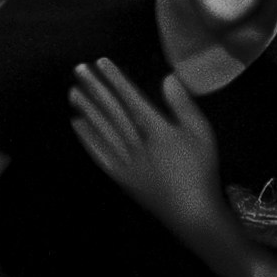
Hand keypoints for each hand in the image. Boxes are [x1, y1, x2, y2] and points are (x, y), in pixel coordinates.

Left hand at [63, 56, 224, 240]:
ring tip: (73, 91)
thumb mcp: (202, 133)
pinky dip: (87, 138)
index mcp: (157, 130)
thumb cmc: (201, 170)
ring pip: (102, 130)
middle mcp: (137, 143)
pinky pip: (99, 154)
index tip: (102, 62)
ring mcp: (125, 161)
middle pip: (112, 111)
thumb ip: (184, 105)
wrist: (192, 213)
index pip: (131, 98)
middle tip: (79, 70)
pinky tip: (78, 124)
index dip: (116, 79)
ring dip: (87, 109)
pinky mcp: (120, 177)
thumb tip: (168, 78)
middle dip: (95, 88)